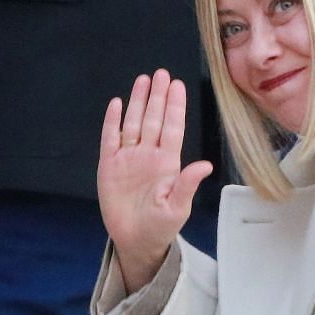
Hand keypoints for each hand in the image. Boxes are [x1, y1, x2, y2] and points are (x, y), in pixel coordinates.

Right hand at [98, 69, 214, 291]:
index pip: (172, 129)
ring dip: (138, 102)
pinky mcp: (109, 166)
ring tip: (143, 80)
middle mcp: (148, 156)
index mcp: (167, 164)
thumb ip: (187, 185)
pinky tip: (117, 104)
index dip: (174, 107)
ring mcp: (128, 159)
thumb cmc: (160, 226)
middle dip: (158, 97)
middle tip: (162, 74)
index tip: (177, 85)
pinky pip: (110, 139)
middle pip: (153, 119)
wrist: (135, 241)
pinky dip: (113, 122)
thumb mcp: (176, 209)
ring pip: (133, 123)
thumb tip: (205, 165)